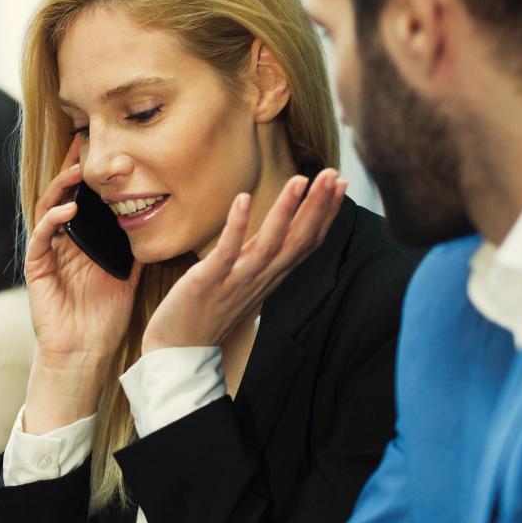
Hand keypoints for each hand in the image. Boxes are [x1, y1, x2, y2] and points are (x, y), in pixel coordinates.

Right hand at [22, 145, 141, 431]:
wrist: (85, 353)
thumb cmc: (104, 317)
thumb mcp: (127, 274)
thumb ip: (135, 247)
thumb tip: (157, 222)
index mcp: (81, 241)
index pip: (83, 199)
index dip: (90, 175)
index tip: (103, 149)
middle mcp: (61, 243)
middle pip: (62, 196)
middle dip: (71, 169)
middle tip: (83, 143)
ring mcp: (47, 254)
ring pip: (47, 210)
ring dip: (60, 189)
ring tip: (76, 172)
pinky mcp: (37, 270)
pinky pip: (39, 239)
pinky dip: (51, 222)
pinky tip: (66, 211)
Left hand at [141, 169, 344, 353]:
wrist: (180, 348)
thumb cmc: (211, 310)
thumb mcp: (246, 279)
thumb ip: (265, 254)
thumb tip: (281, 228)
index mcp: (271, 275)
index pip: (308, 242)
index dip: (326, 213)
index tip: (340, 184)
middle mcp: (261, 277)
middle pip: (298, 240)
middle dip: (317, 206)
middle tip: (332, 174)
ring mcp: (236, 280)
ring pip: (269, 244)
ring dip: (285, 211)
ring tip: (299, 180)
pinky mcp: (208, 281)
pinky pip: (226, 252)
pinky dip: (236, 226)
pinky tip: (243, 198)